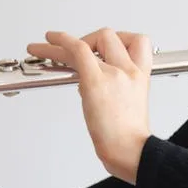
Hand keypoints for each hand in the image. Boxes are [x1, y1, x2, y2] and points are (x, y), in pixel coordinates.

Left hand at [26, 27, 153, 183]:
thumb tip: (88, 83)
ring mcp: (113, 74)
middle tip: (75, 51)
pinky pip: (77, 50)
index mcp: (140, 76)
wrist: (131, 151)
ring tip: (47, 43)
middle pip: (111, 36)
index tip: (102, 47)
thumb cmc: (129, 138)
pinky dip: (61, 41)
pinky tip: (48, 40)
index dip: (120, 39)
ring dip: (65, 41)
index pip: (138, 42)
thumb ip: (112, 89)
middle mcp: (129, 70)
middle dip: (90, 40)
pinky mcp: (95, 81)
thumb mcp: (129, 106)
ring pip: (88, 42)